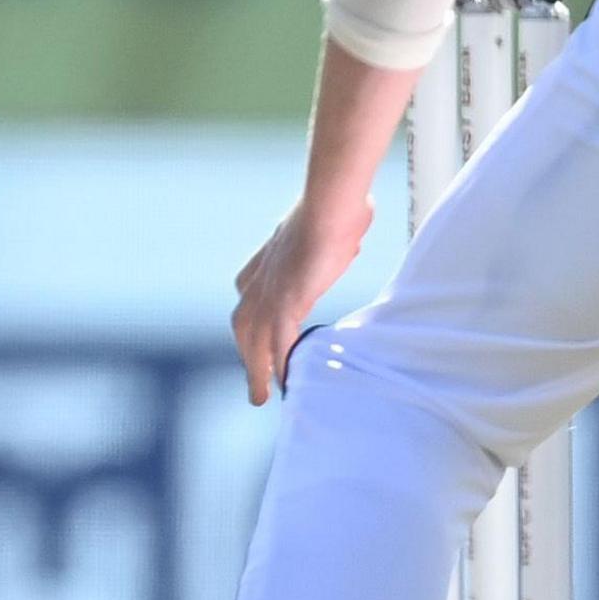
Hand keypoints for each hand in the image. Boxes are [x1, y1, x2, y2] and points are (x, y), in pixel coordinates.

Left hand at [231, 195, 369, 404]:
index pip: (246, 295)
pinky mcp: (284, 301)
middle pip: (243, 326)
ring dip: (258, 371)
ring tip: (262, 397)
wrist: (332, 202)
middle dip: (248, 355)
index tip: (255, 341)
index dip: (250, 321)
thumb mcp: (330, 228)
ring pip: (254, 342)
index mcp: (266, 259)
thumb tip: (354, 227)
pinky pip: (279, 344)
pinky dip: (282, 366)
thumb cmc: (339, 207)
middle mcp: (259, 277)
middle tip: (255, 385)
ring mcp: (268, 291)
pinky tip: (287, 385)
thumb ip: (333, 240)